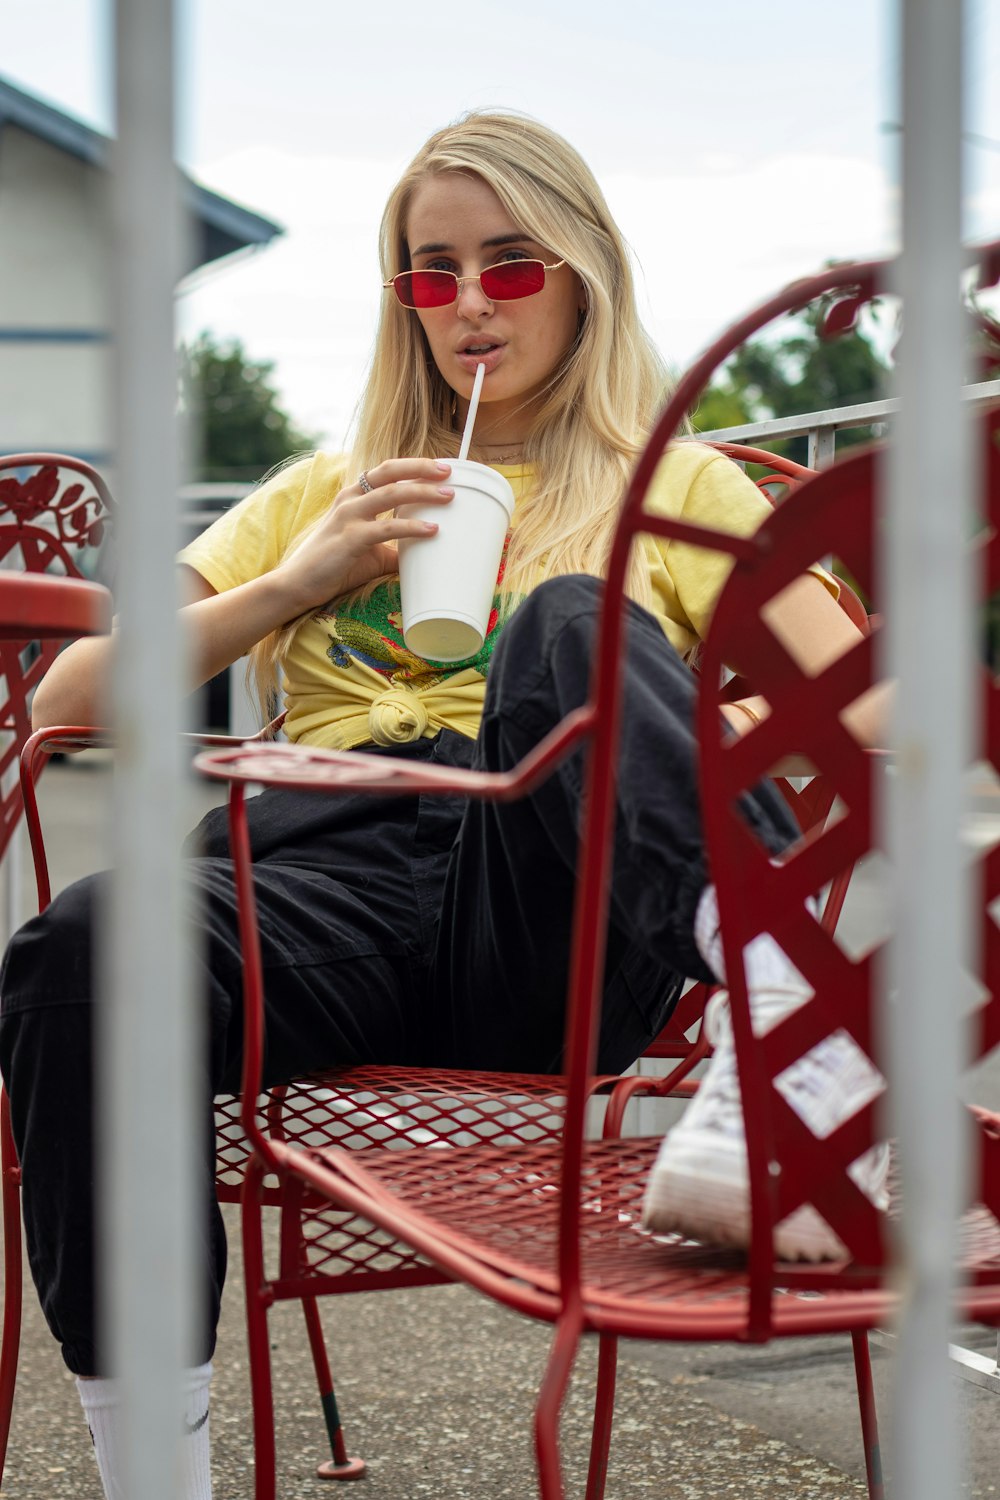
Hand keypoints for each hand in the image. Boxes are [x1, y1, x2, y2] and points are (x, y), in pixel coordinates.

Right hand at [275, 459, 453, 614]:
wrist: (298, 585)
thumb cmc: (335, 566)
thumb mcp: (371, 552)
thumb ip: (396, 548)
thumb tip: (428, 555)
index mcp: (354, 496)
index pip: (387, 471)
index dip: (414, 465)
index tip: (440, 467)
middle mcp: (350, 499)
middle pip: (390, 471)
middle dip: (421, 467)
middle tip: (449, 471)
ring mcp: (348, 516)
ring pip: (391, 494)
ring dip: (423, 492)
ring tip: (448, 496)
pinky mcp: (350, 538)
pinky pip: (387, 528)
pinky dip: (412, 527)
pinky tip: (432, 530)